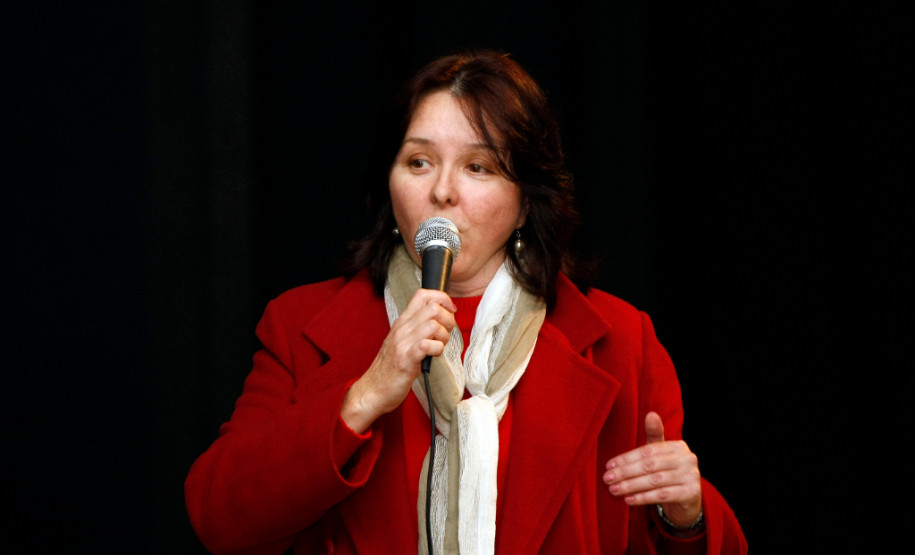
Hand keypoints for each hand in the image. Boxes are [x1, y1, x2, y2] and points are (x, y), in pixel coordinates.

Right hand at [341, 289, 455, 433]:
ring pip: (433, 325)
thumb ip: (419, 327)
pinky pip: (427, 345)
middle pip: (432, 307)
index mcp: (402, 321)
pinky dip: (437, 349)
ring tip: (439, 346)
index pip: (423, 294)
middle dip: (448, 319)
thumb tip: (442, 318)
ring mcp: (403, 343)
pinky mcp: (406, 359)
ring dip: (444, 335)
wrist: (373, 389)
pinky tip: (433, 355)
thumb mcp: (404, 340)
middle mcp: (402, 328)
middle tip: (446, 333)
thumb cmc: (392, 367)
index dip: (442, 298)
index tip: (450, 311)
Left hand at [603, 412, 701, 526]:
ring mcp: (691, 476)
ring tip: (614, 490)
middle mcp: (687, 459)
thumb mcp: (660, 454)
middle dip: (625, 472)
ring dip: (631, 486)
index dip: (626, 459)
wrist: (688, 500)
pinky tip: (629, 500)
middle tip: (607, 478)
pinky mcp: (691, 493)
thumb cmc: (668, 472)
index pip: (647, 451)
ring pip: (655, 481)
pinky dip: (643, 497)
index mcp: (678, 446)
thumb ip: (653, 436)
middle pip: (650, 465)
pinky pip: (663, 495)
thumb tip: (651, 414)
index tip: (608, 466)